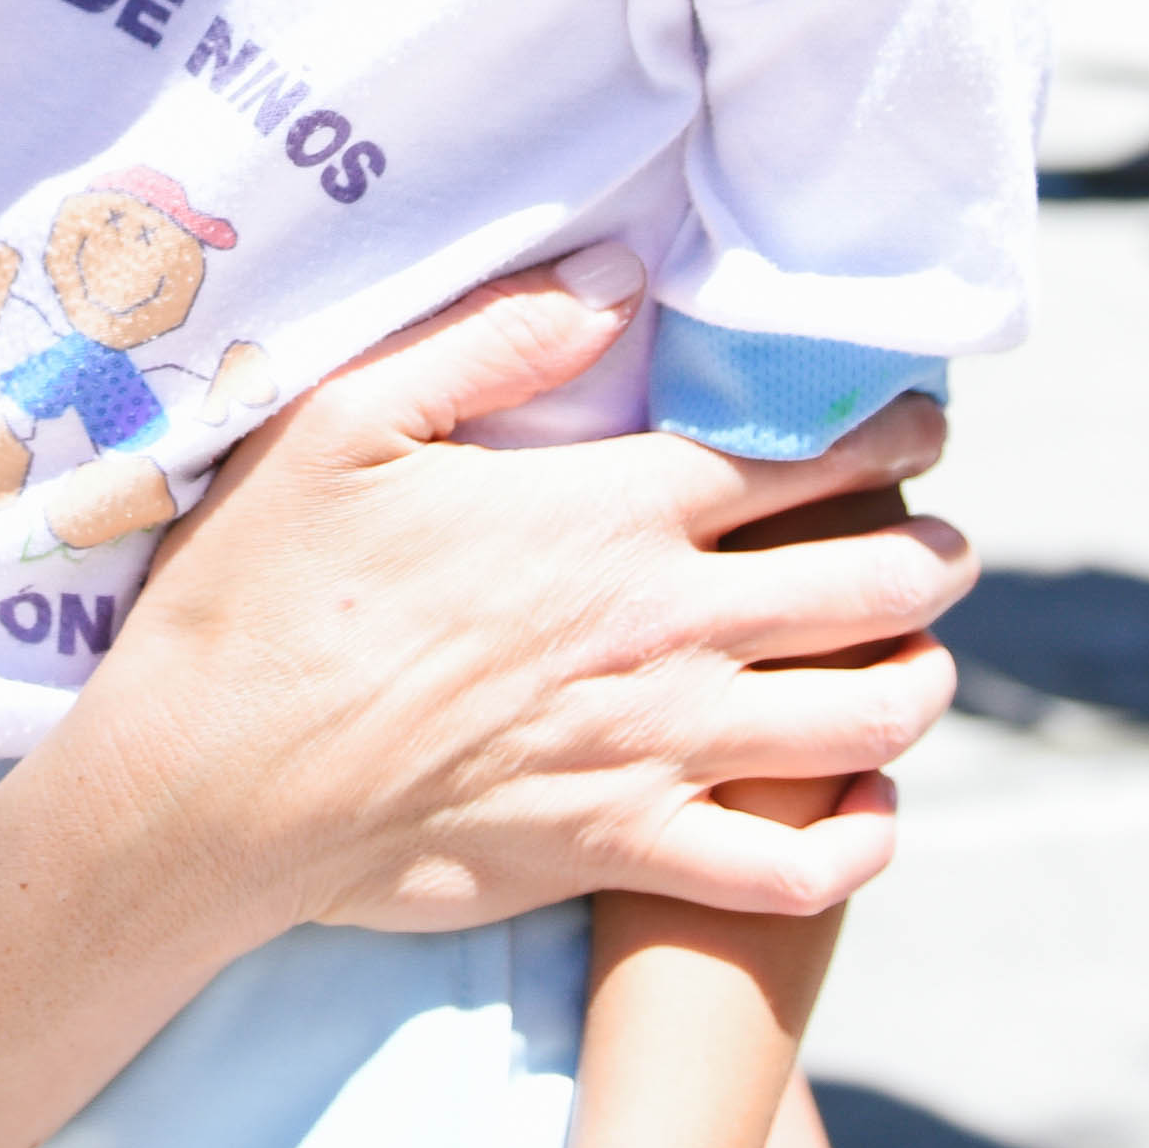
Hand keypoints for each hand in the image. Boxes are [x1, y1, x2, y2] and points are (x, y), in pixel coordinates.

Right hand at [99, 269, 966, 940]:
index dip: (888, 432)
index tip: (917, 422)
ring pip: (866, 720)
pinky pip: (793, 874)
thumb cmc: (259, 594)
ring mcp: (654, 755)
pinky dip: (857, 844)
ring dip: (922, 680)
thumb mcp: (345, 423)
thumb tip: (620, 274)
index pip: (804, 460)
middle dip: (935, 554)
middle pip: (873, 587)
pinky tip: (864, 810)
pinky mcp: (623, 856)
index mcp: (606, 515)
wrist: (208, 789)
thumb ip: (494, 337)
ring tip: (921, 658)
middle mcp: (661, 633)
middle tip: (940, 541)